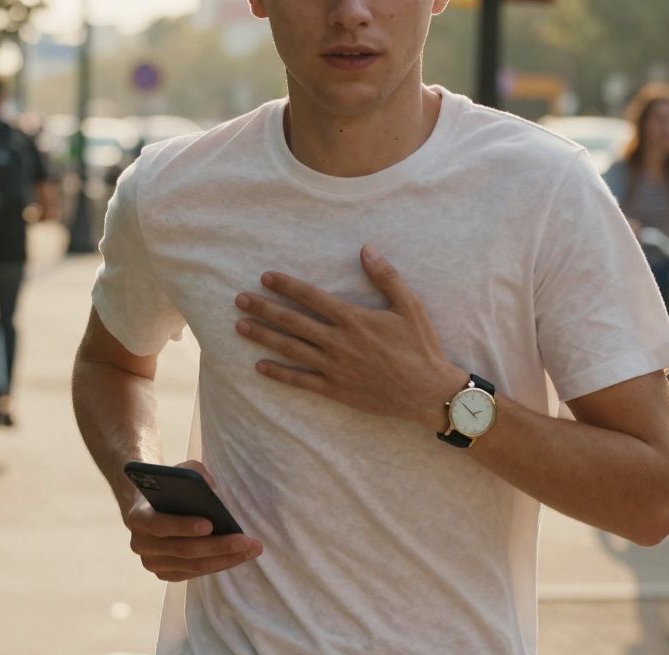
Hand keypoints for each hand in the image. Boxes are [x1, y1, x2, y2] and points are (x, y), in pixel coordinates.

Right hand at [124, 460, 262, 581]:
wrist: (150, 510)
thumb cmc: (168, 490)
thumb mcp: (177, 472)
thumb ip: (192, 472)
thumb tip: (211, 486)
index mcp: (138, 517)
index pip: (160, 525)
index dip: (184, 526)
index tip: (210, 524)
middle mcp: (141, 544)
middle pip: (183, 550)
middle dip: (218, 546)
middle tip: (246, 541)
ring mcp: (152, 563)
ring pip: (193, 566)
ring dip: (225, 559)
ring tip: (251, 549)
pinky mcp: (164, 574)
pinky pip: (195, 574)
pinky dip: (218, 565)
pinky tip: (238, 557)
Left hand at [234, 245, 466, 432]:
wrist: (428, 392)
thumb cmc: (421, 347)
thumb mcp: (410, 306)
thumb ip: (386, 277)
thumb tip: (367, 249)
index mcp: (354, 318)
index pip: (311, 297)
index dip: (286, 285)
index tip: (265, 277)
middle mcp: (338, 342)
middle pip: (292, 321)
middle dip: (263, 308)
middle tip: (240, 300)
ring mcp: (334, 367)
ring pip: (290, 349)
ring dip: (264, 336)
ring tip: (240, 327)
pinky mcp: (335, 389)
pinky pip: (300, 381)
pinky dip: (278, 374)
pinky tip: (259, 366)